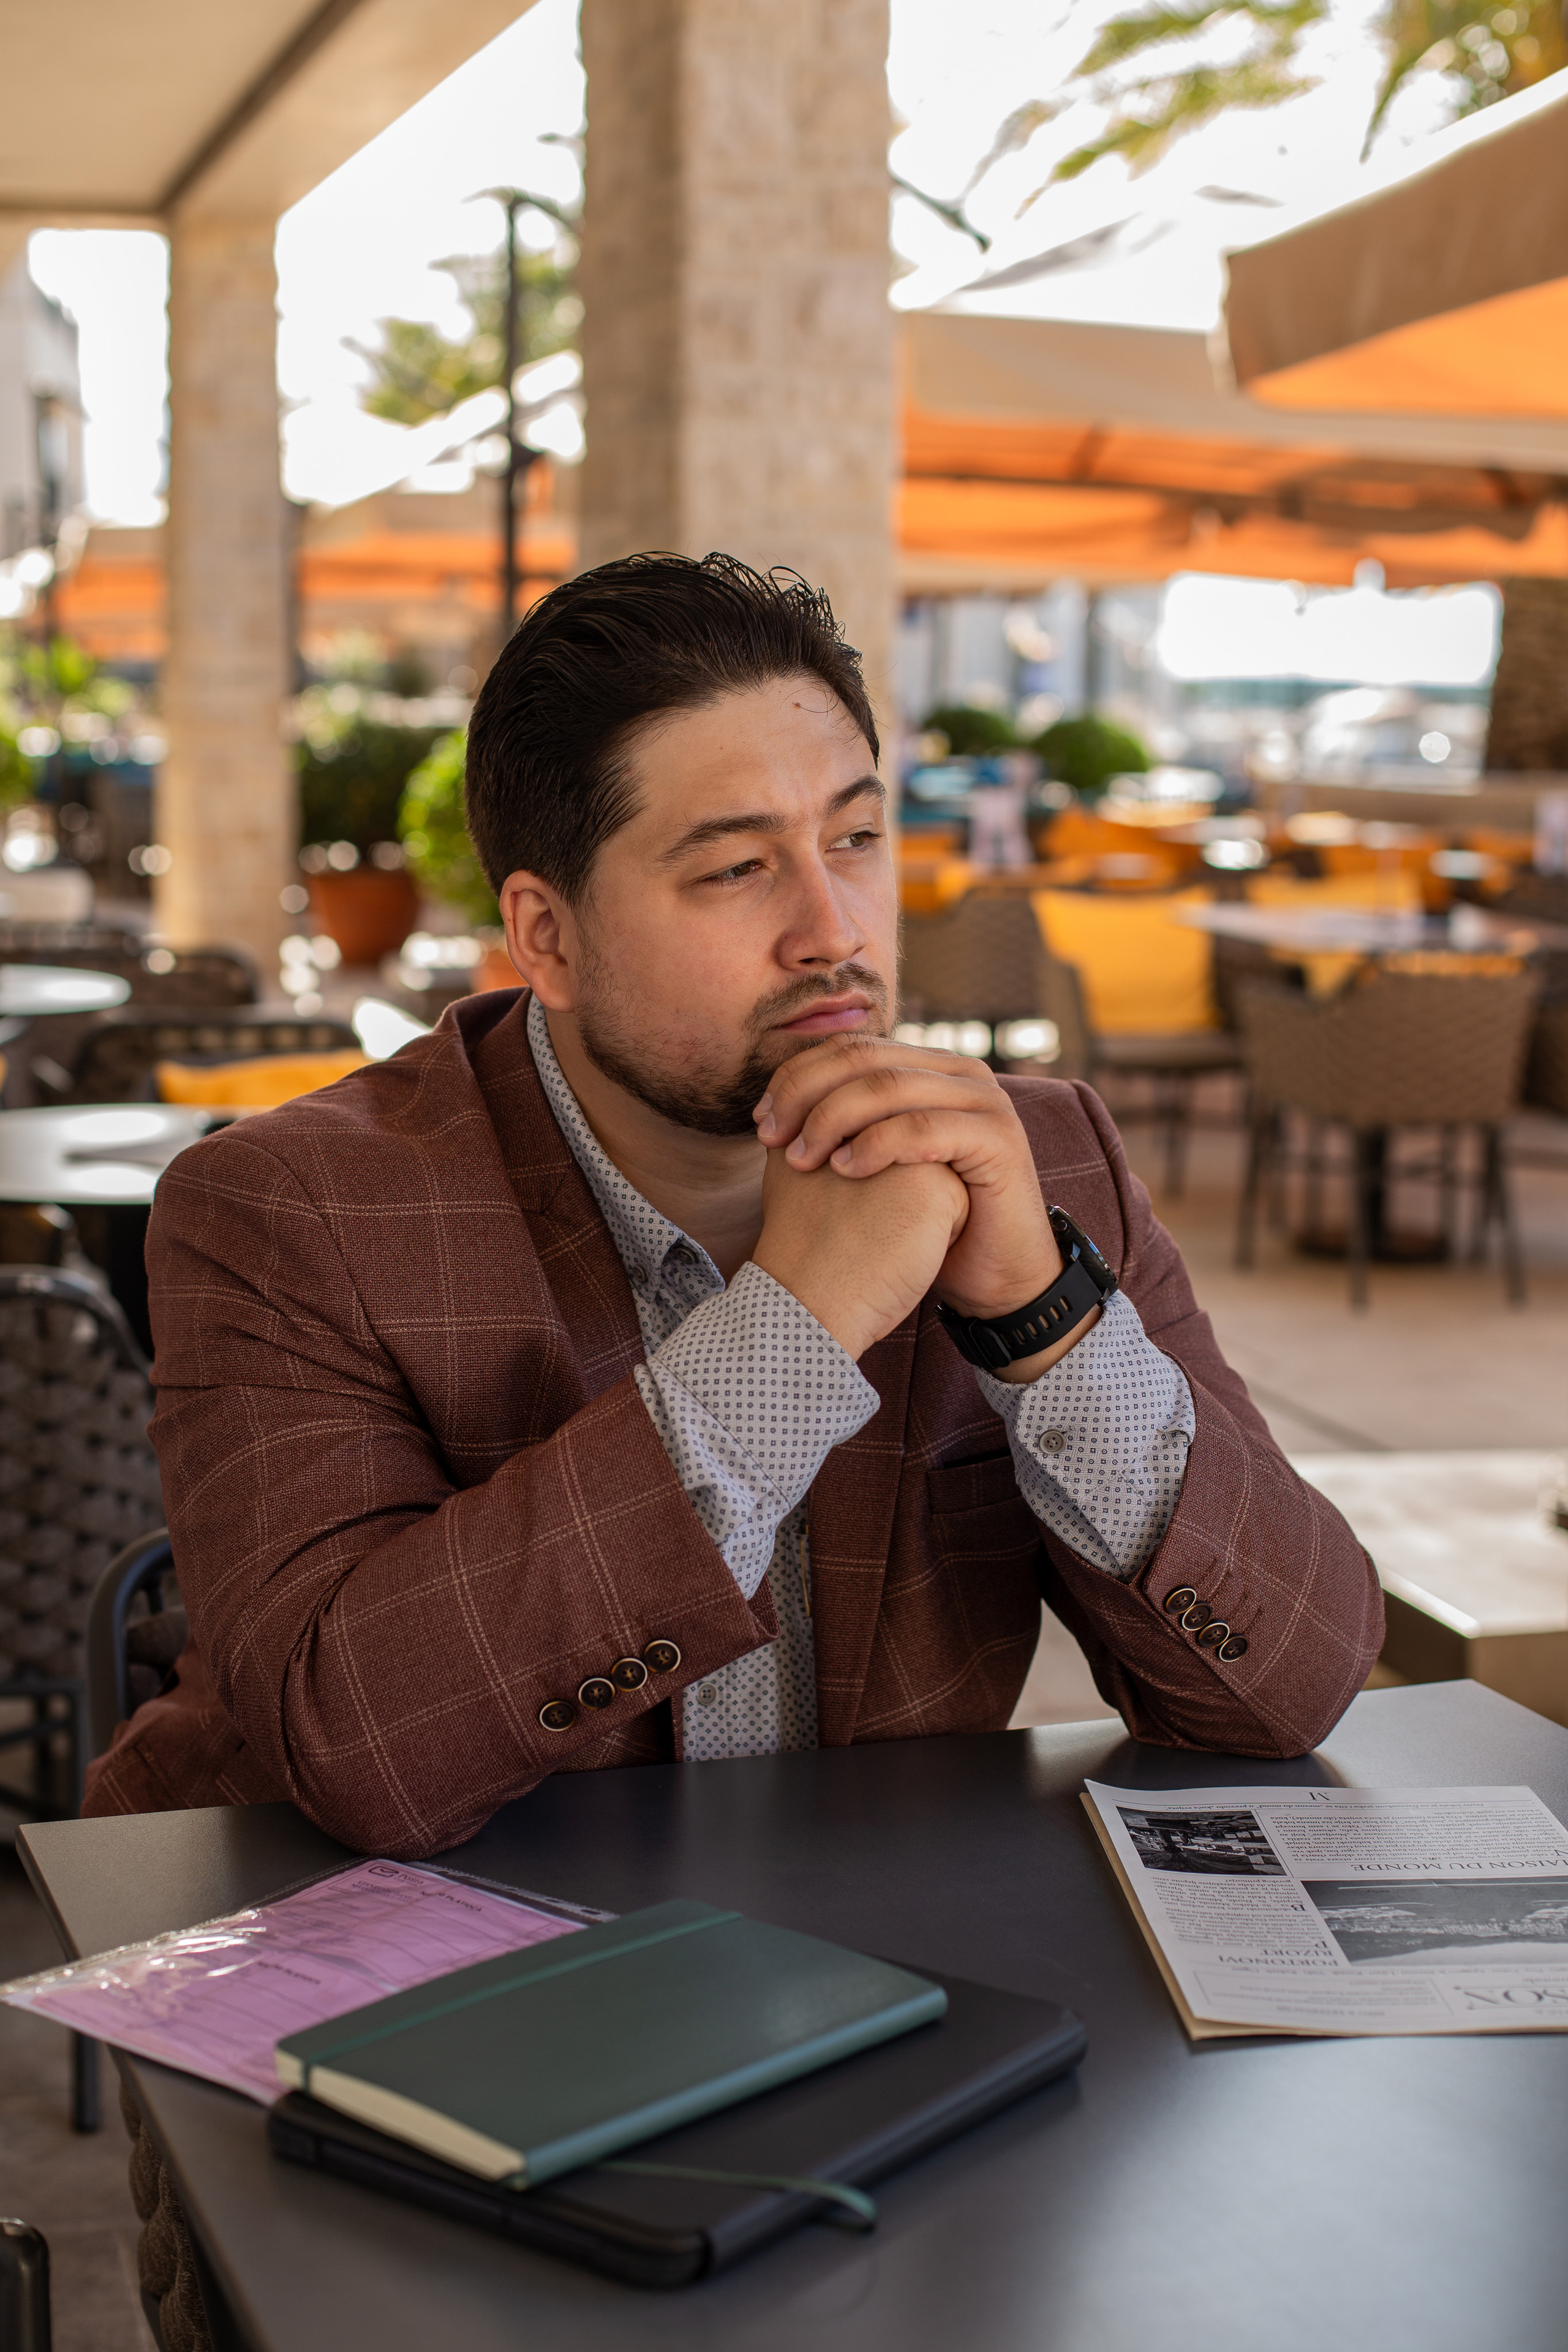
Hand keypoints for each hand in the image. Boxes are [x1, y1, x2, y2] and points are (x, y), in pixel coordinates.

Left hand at [755, 1036, 1091, 1379]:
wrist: (993, 1274)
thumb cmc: (927, 1223)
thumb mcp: (878, 1164)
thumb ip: (842, 1126)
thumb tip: (773, 1107)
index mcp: (929, 1068)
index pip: (851, 1048)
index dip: (797, 1078)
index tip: (760, 1121)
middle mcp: (959, 1072)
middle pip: (864, 1058)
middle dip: (806, 1094)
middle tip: (772, 1136)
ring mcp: (985, 1101)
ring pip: (889, 1086)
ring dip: (833, 1117)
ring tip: (802, 1160)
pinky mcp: (998, 1138)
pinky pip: (923, 1127)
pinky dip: (877, 1143)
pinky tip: (844, 1169)